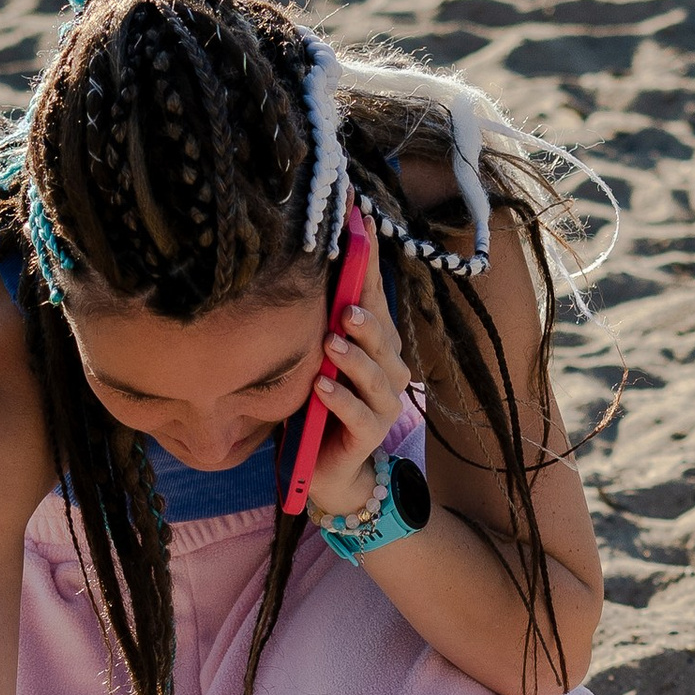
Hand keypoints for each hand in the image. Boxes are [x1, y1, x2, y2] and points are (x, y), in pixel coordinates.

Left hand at [303, 290, 412, 523]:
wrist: (322, 464)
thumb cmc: (317, 401)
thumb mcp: (316, 357)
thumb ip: (321, 322)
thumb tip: (306, 268)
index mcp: (377, 344)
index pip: (375, 299)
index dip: (370, 267)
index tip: (362, 229)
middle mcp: (388, 370)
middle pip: (382, 338)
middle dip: (366, 320)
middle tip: (344, 308)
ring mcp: (383, 404)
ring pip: (374, 376)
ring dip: (353, 358)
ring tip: (330, 344)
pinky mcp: (370, 434)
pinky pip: (357, 414)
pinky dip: (340, 399)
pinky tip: (321, 387)